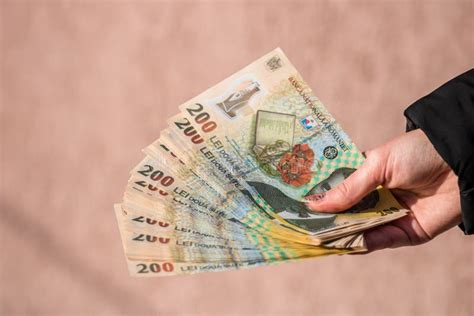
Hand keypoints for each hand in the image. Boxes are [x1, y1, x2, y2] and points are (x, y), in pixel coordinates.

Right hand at [306, 129, 461, 251]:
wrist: (461, 162)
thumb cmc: (416, 152)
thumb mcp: (376, 165)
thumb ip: (348, 188)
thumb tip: (315, 205)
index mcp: (366, 177)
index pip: (338, 191)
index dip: (320, 199)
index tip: (298, 205)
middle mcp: (376, 199)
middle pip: (346, 214)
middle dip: (326, 221)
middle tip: (301, 228)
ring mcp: (390, 216)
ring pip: (360, 230)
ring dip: (341, 235)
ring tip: (317, 238)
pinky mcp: (406, 233)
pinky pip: (381, 241)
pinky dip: (363, 243)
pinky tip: (346, 243)